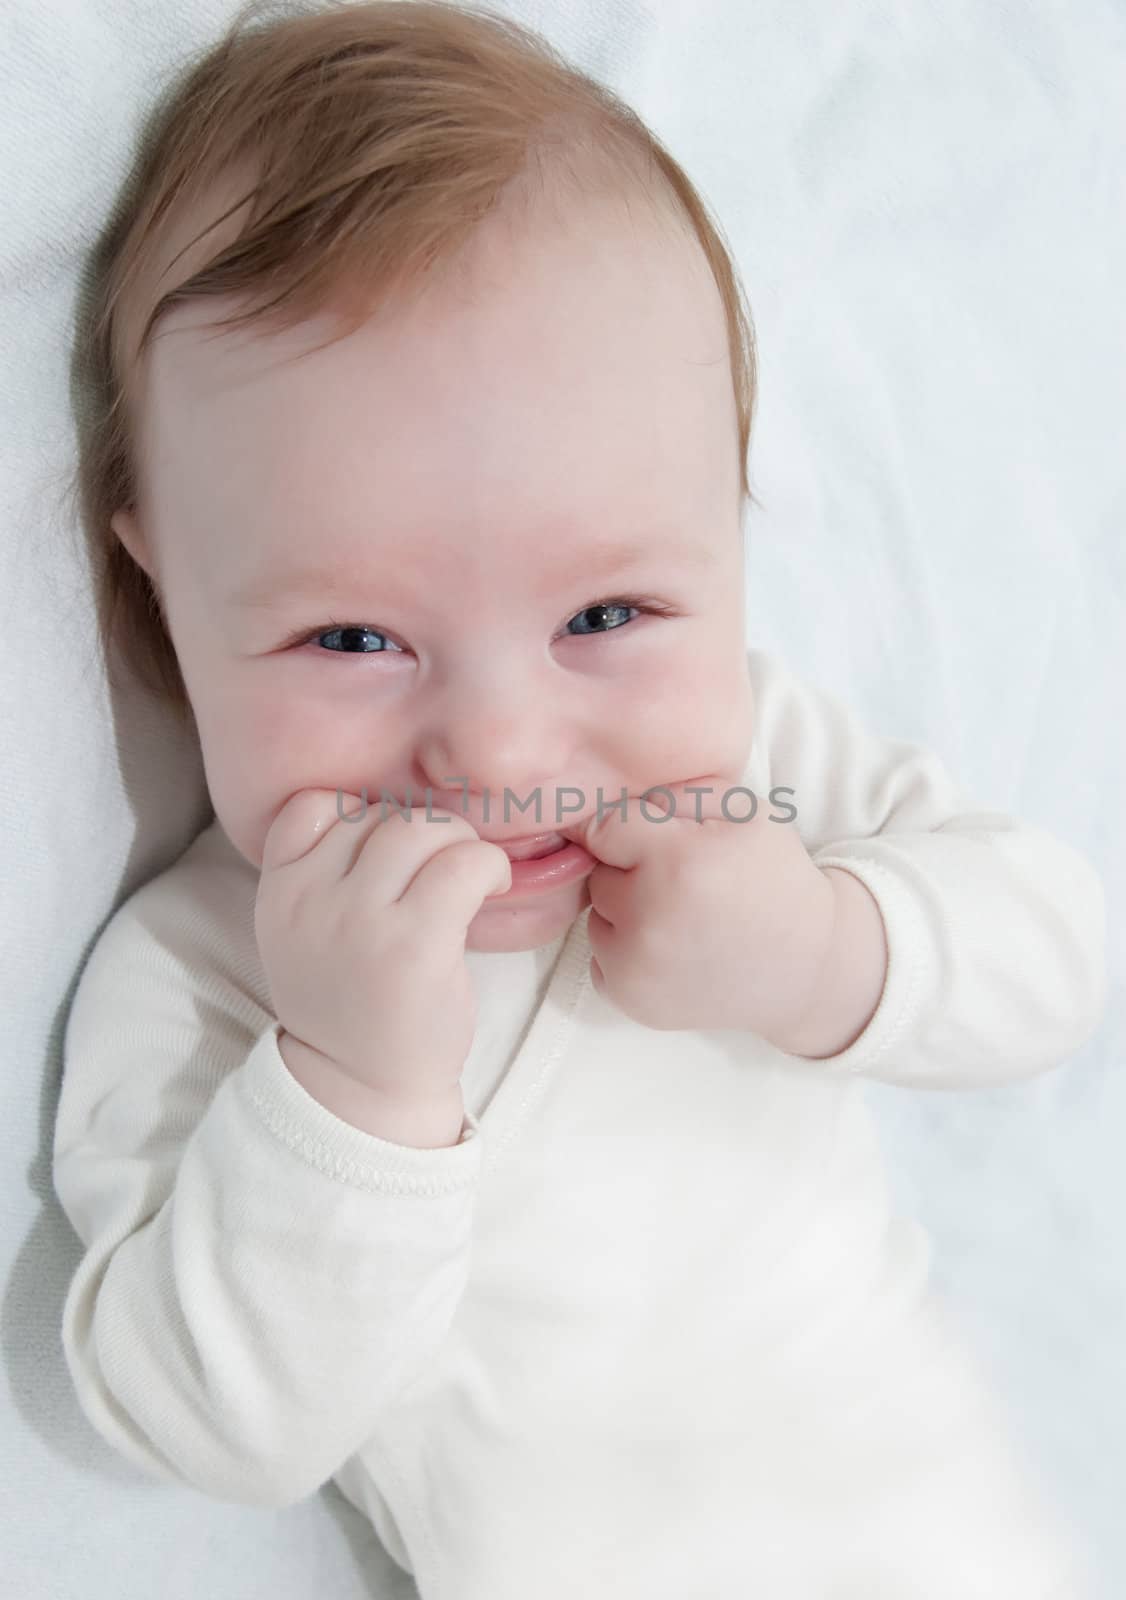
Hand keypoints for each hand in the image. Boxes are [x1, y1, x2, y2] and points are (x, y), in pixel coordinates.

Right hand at [254, 789, 511, 1115]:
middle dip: (423, 832)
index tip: (387, 858)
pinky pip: (464, 864)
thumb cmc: (348, 1004)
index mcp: (279, 894)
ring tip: (468, 879)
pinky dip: (487, 866)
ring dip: (458, 844)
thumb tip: (394, 814)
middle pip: (380, 813)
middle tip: (441, 872)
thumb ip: (322, 873)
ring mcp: (361, 922)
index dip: (360, 817)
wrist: (361, 1088)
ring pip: (422, 828)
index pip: (314, 805)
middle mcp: (311, 901)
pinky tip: (490, 888)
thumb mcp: (301, 933)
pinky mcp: (415, 945)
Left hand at [566, 778, 836, 1042]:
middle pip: (598, 874)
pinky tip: (673, 949)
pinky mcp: (632, 1002)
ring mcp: (636, 969)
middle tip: (680, 881)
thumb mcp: (747, 814)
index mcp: (676, 863)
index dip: (631, 828)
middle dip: (630, 871)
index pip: (603, 828)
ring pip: (596, 918)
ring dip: (625, 913)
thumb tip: (613, 798)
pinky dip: (626, 953)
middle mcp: (648, 920)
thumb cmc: (775, 880)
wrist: (808, 966)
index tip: (655, 839)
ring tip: (679, 916)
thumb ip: (679, 793)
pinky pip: (601, 960)